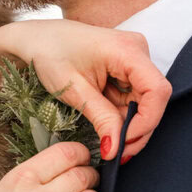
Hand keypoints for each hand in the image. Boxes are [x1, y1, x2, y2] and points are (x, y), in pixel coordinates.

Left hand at [0, 20, 172, 160]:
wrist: (35, 40)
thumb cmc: (49, 54)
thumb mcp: (75, 91)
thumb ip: (101, 118)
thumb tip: (117, 149)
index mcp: (127, 50)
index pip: (157, 91)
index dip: (146, 121)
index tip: (124, 142)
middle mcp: (137, 51)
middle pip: (153, 99)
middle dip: (136, 128)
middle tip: (116, 151)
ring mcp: (133, 59)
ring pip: (144, 102)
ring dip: (127, 124)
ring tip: (106, 138)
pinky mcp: (126, 68)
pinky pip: (133, 98)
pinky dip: (120, 115)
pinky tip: (105, 122)